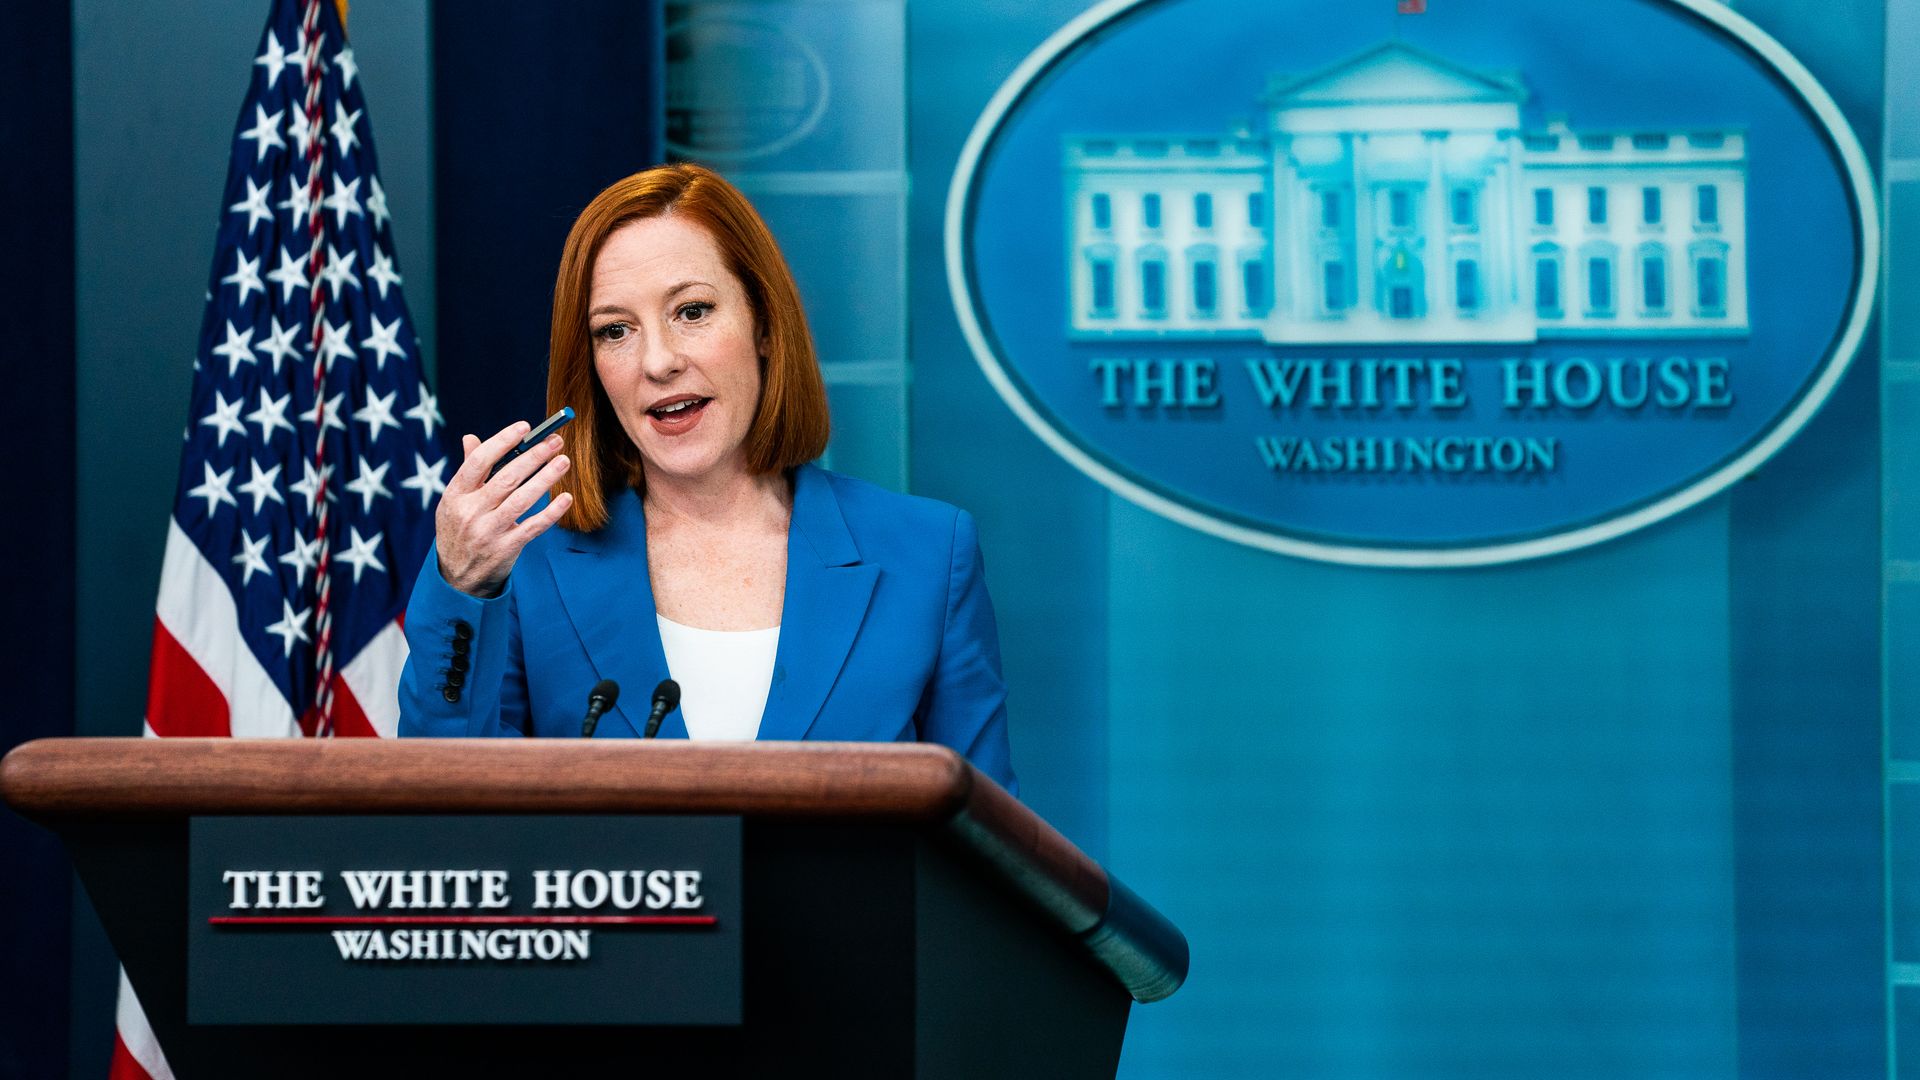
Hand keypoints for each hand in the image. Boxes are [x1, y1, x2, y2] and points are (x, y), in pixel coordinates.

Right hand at [435, 420, 573, 597]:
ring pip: (522, 500)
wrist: (457, 578)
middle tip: (555, 442)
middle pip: (506, 478)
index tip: (525, 428)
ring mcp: (488, 532)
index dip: (502, 441)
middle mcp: (470, 512)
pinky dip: (551, 512)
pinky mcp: (506, 548)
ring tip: (564, 462)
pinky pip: (533, 527)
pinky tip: (566, 498)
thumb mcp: (454, 501)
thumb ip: (467, 471)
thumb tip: (471, 438)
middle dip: (533, 457)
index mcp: (455, 494)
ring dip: (546, 478)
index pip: (478, 461)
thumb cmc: (459, 530)